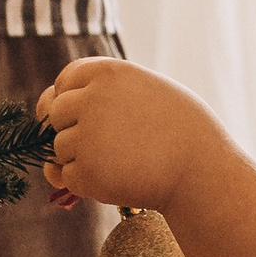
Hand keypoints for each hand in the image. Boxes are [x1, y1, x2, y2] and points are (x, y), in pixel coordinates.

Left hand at [37, 58, 226, 212]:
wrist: (203, 173)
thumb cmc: (184, 131)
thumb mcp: (149, 89)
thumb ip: (107, 89)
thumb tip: (52, 100)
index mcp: (108, 73)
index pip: (64, 81)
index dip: (67, 98)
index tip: (79, 115)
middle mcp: (91, 99)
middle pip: (55, 114)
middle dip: (71, 129)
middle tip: (102, 145)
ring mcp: (86, 137)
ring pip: (59, 148)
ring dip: (80, 158)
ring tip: (119, 164)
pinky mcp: (86, 172)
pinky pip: (67, 177)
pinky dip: (85, 183)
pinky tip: (114, 181)